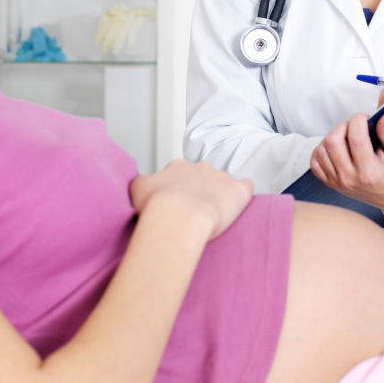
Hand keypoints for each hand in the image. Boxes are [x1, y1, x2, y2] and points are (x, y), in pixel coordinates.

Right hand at [130, 159, 253, 239]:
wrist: (179, 216)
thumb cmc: (156, 206)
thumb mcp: (137, 189)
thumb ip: (142, 182)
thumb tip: (144, 185)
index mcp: (177, 167)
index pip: (179, 172)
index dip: (177, 187)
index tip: (175, 202)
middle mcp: (200, 167)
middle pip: (202, 175)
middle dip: (199, 189)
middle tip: (193, 209)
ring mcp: (221, 178)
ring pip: (223, 182)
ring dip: (219, 194)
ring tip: (214, 213)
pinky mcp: (238, 191)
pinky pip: (246, 186)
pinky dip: (243, 193)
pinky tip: (238, 204)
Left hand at [310, 112, 383, 218]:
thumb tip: (383, 117)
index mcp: (370, 172)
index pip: (356, 139)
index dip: (358, 121)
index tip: (364, 118)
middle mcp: (350, 178)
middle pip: (333, 141)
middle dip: (343, 126)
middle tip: (355, 127)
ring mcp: (337, 181)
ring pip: (321, 149)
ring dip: (332, 136)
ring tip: (346, 137)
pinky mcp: (330, 182)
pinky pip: (315, 162)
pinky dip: (321, 150)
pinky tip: (335, 148)